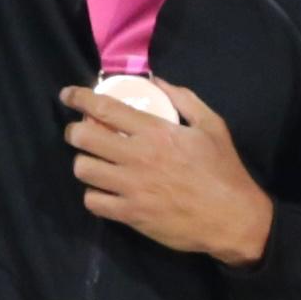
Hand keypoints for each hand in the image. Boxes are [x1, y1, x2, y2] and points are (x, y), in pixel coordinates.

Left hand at [57, 81, 273, 261]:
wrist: (233, 218)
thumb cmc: (224, 170)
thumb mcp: (212, 125)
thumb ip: (184, 99)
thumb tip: (156, 80)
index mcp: (156, 132)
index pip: (105, 109)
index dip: (79, 98)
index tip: (68, 95)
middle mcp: (137, 157)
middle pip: (83, 138)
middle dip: (74, 132)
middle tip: (79, 133)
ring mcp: (131, 188)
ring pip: (83, 170)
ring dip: (84, 163)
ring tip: (93, 162)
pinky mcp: (131, 215)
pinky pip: (93, 202)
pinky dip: (93, 194)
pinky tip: (103, 191)